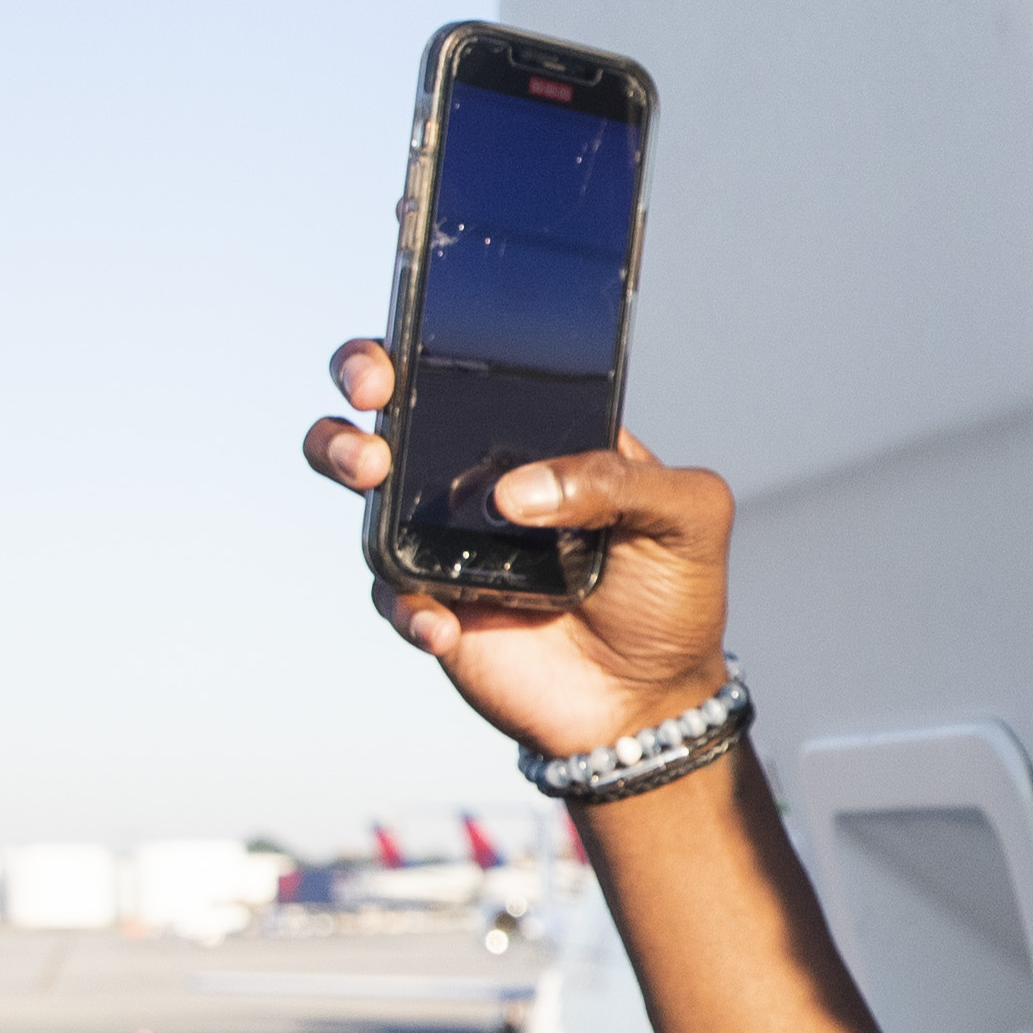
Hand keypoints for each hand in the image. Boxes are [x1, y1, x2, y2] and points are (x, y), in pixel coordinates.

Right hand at [303, 337, 733, 759]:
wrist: (650, 698)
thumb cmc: (673, 592)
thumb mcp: (687, 518)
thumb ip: (622, 483)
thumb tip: (520, 489)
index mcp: (542, 433)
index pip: (476, 363)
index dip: (428, 334)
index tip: (413, 339)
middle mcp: (479, 472)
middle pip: (392, 399)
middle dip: (361, 374)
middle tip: (375, 395)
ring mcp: (444, 535)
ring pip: (362, 478)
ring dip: (345, 457)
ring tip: (373, 474)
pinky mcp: (429, 601)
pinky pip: (389, 590)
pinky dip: (406, 604)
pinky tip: (444, 624)